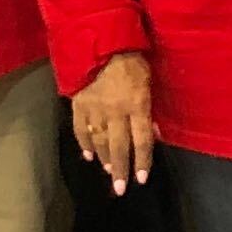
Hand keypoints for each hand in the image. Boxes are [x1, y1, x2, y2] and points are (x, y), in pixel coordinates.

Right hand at [70, 52, 158, 192]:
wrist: (100, 42)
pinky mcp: (78, 105)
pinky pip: (80, 129)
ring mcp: (95, 110)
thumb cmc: (133, 59)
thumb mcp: (149, 81)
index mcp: (136, 106)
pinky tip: (87, 155)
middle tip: (120, 189)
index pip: (141, 141)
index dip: (142, 161)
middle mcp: (115, 112)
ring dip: (104, 159)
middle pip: (118, 147)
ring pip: (98, 141)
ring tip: (109, 172)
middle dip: (121, 169)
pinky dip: (83, 143)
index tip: (142, 179)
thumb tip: (153, 132)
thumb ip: (149, 107)